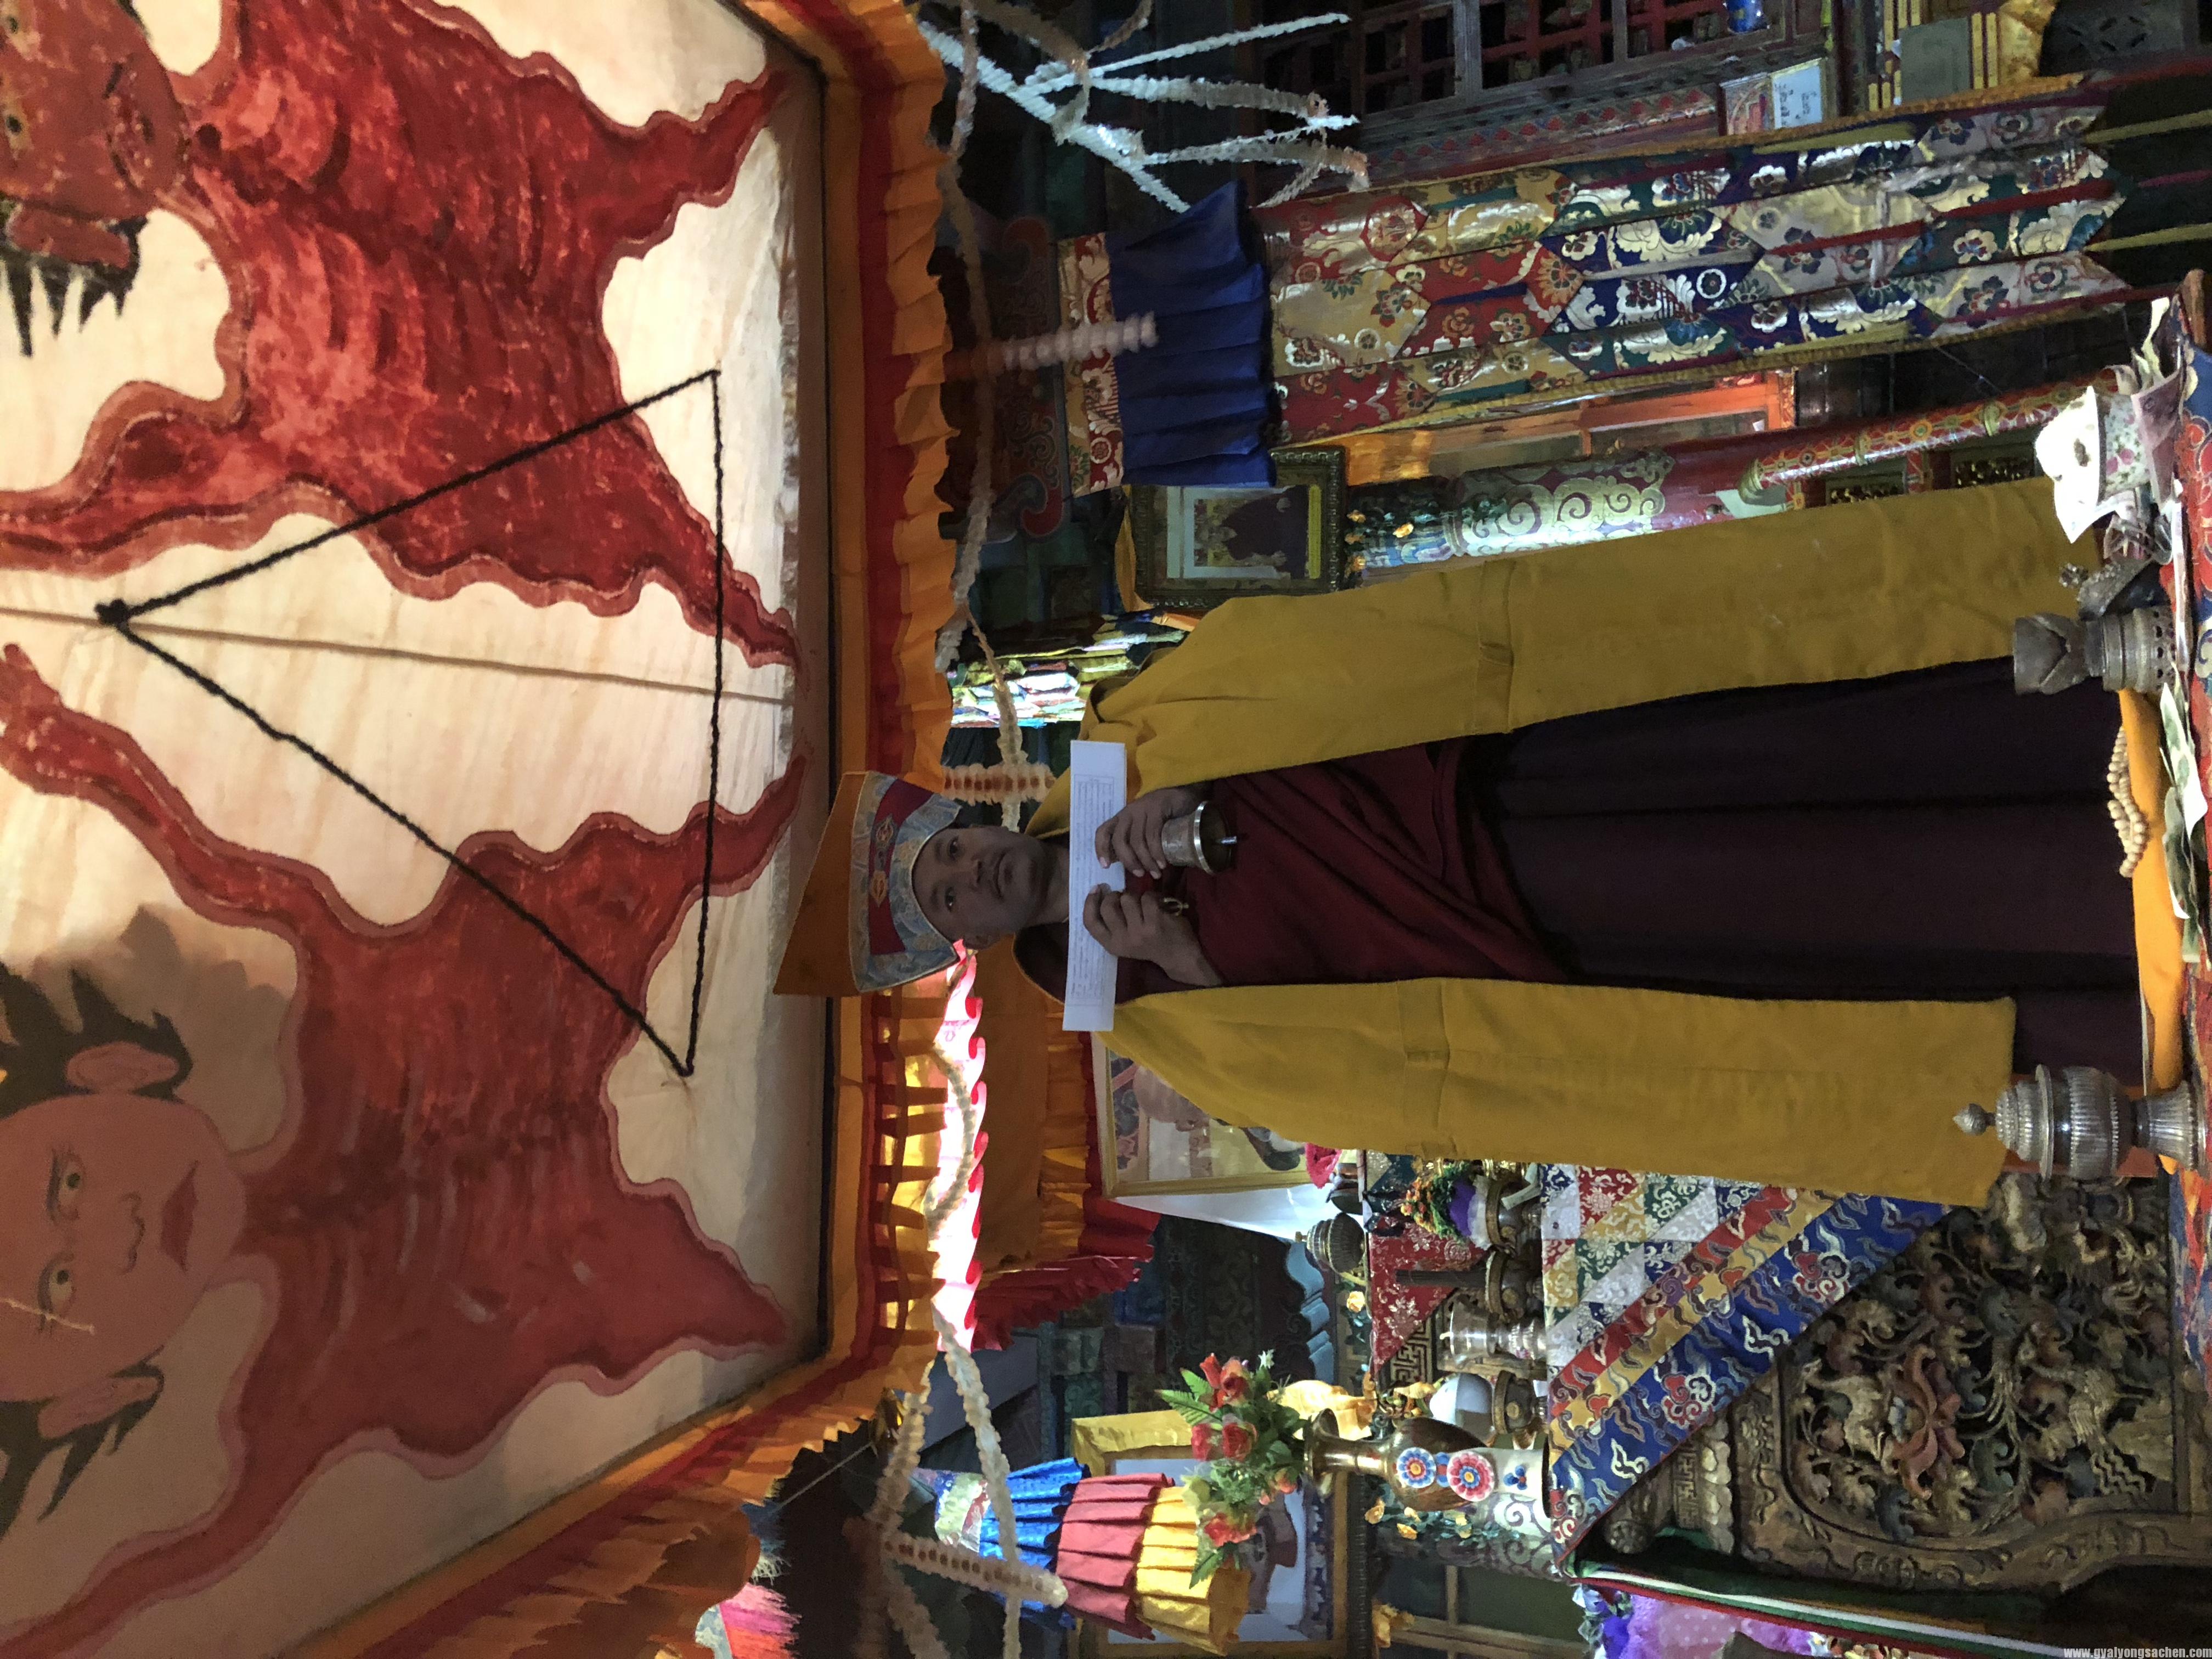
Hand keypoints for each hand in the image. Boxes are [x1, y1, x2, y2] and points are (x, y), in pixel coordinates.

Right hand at [1082, 887, 1222, 987]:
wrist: (1179, 957)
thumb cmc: (1150, 945)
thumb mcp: (1126, 941)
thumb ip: (1113, 923)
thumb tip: (1103, 893)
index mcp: (1112, 945)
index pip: (1091, 923)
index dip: (1090, 903)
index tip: (1096, 889)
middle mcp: (1123, 940)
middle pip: (1108, 906)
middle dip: (1115, 895)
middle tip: (1124, 897)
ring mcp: (1139, 931)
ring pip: (1128, 898)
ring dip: (1137, 896)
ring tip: (1144, 904)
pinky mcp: (1155, 921)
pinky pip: (1147, 897)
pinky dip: (1153, 897)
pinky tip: (1158, 905)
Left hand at [1094, 783, 1207, 878]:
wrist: (1185, 797)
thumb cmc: (1163, 817)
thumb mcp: (1145, 829)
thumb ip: (1134, 842)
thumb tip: (1129, 863)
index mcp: (1121, 818)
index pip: (1102, 832)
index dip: (1100, 849)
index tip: (1106, 866)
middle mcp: (1127, 812)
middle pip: (1119, 839)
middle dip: (1128, 860)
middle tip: (1139, 874)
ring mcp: (1141, 809)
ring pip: (1136, 840)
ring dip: (1146, 860)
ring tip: (1156, 873)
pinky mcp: (1156, 808)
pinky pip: (1152, 835)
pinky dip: (1156, 852)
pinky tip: (1163, 863)